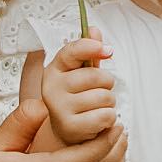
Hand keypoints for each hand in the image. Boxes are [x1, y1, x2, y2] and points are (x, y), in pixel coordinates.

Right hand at [35, 32, 117, 150]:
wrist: (67, 131)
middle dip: (107, 84)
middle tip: (99, 92)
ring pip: (104, 97)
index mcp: (54, 69)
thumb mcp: (81, 73)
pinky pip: (105, 116)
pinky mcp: (70, 126)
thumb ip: (89, 52)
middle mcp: (52, 87)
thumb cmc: (76, 99)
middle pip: (96, 76)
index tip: (106, 50)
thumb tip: (94, 31)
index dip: (90, 47)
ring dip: (109, 103)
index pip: (71, 51)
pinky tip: (98, 121)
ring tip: (97, 108)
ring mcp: (59, 107)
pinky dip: (109, 119)